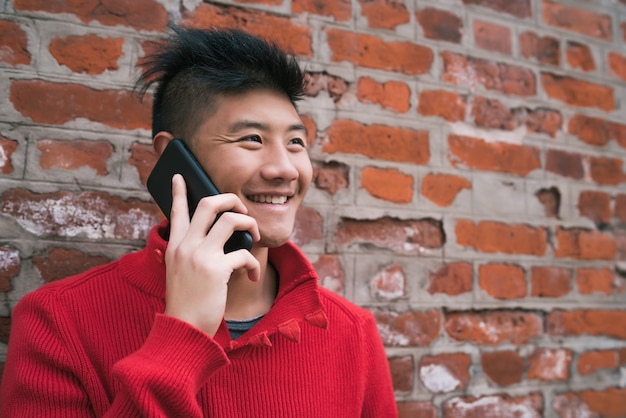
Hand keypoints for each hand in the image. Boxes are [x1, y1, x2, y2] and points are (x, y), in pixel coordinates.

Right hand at [163, 174, 259, 336]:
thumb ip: (194, 254)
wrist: (183, 331)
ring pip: (230, 220)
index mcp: (175, 246)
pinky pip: (244, 254)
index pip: (176, 211)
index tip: (180, 176)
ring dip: (249, 225)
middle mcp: (185, 246)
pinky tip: (251, 276)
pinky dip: (253, 264)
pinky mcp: (216, 269)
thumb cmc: (187, 304)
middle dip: (231, 200)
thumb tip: (222, 240)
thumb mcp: (181, 274)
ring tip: (254, 238)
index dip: (179, 192)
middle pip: (209, 204)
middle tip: (242, 210)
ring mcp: (200, 255)